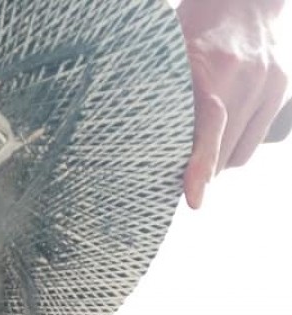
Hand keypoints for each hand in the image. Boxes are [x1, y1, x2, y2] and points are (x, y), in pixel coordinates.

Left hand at [177, 0, 288, 207]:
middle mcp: (243, 77)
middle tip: (175, 165)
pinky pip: (253, 143)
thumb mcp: (172, 50)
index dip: (199, 166)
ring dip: (216, 160)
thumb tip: (130, 137)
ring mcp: (266, 84)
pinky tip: (222, 131)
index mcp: (209, 67)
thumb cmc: (201, 24)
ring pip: (236, 155)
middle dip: (197, 168)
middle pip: (220, 154)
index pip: (208, 126)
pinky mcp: (281, 89)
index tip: (194, 198)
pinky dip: (234, 148)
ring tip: (201, 140)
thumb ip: (159, 91)